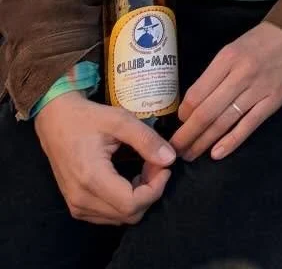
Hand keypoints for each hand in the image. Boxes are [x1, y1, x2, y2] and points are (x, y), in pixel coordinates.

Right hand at [35, 92, 173, 224]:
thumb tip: (170, 159)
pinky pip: (109, 215)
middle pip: (129, 215)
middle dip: (150, 191)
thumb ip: (146, 140)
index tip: (164, 166)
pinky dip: (126, 202)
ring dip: (140, 197)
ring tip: (144, 168)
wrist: (56, 122)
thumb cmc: (86, 118)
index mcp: (91, 178)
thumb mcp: (120, 120)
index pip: (132, 204)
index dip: (156, 188)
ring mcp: (77, 206)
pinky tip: (130, 178)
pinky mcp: (77, 207)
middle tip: (155, 164)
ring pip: (120, 218)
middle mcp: (81, 200)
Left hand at [172, 21, 281, 162]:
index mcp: (228, 57)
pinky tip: (216, 153)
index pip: (197, 92)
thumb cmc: (263, 40)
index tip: (179, 123)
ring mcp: (259, 89)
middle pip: (207, 112)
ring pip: (224, 121)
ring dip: (204, 142)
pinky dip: (231, 141)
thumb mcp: (235, 47)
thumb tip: (194, 103)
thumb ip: (216, 72)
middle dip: (187, 135)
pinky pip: (249, 125)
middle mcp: (241, 74)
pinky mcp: (274, 100)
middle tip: (175, 150)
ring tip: (191, 154)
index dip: (183, 113)